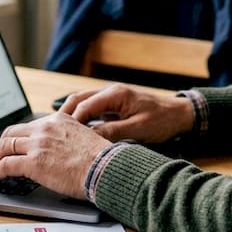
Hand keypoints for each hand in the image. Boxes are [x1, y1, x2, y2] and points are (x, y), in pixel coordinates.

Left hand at [0, 113, 110, 198]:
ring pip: (4, 148)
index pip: (28, 126)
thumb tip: (59, 150)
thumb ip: (67, 138)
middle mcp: (45, 128)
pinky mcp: (33, 163)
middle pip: (11, 134)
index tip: (12, 146)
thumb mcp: (83, 138)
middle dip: (0, 147)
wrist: (105, 168)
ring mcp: (37, 145)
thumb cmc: (101, 159)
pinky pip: (5, 165)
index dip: (15, 137)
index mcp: (57, 120)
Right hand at [59, 83, 193, 143]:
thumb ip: (113, 133)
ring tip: (59, 132)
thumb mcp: (138, 130)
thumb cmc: (162, 120)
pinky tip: (76, 132)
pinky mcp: (114, 106)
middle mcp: (110, 92)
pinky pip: (92, 109)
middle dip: (63, 115)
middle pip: (78, 99)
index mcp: (115, 94)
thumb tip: (89, 139)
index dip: (70, 121)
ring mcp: (111, 98)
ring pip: (83, 103)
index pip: (84, 105)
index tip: (61, 136)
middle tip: (51, 131)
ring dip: (71, 116)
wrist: (180, 114)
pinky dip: (81, 118)